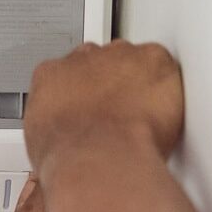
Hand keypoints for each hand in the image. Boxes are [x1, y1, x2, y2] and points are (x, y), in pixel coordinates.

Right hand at [24, 40, 184, 171]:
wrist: (99, 155)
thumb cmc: (72, 155)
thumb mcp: (43, 140)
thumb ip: (55, 121)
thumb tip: (65, 133)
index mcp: (51, 75)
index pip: (69, 71)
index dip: (84, 90)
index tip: (92, 105)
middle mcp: (83, 58)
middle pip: (102, 61)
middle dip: (112, 81)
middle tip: (121, 109)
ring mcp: (119, 56)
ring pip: (134, 60)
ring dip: (140, 81)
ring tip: (144, 112)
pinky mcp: (152, 58)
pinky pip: (165, 64)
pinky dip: (168, 83)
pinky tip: (162, 107)